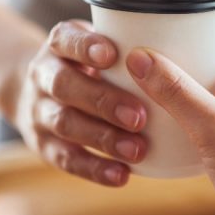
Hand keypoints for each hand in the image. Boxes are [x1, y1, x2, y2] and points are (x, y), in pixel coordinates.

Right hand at [11, 20, 146, 185]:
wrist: (45, 93)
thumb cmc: (94, 67)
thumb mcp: (103, 46)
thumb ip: (130, 47)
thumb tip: (175, 54)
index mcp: (60, 45)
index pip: (65, 39)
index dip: (85, 47)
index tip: (113, 55)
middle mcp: (43, 75)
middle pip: (63, 85)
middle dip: (103, 100)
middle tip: (139, 116)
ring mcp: (39, 111)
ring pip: (64, 124)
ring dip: (102, 138)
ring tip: (138, 150)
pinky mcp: (44, 145)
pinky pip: (66, 159)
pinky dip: (95, 168)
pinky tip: (123, 175)